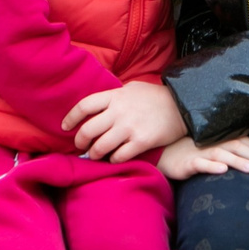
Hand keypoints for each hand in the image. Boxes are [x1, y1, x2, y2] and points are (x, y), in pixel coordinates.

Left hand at [64, 81, 188, 162]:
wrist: (182, 106)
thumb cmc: (155, 97)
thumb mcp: (131, 88)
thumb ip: (113, 97)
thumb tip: (96, 108)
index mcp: (115, 96)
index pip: (84, 106)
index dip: (71, 118)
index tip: (65, 127)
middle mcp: (119, 111)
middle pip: (88, 130)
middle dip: (80, 142)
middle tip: (81, 146)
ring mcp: (130, 127)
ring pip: (100, 147)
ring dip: (95, 154)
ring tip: (97, 155)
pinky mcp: (141, 142)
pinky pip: (118, 157)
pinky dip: (113, 160)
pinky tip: (115, 158)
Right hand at [156, 135, 248, 179]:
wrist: (161, 155)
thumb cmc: (188, 152)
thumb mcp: (208, 148)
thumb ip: (225, 149)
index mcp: (217, 138)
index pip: (240, 140)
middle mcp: (210, 143)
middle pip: (235, 146)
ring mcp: (199, 152)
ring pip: (221, 155)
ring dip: (237, 161)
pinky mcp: (188, 163)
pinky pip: (201, 164)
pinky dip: (212, 166)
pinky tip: (222, 170)